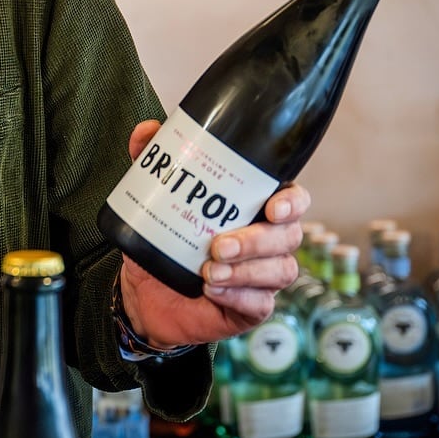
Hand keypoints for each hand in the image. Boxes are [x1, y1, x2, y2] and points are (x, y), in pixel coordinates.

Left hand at [117, 120, 308, 348]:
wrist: (145, 294)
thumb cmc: (164, 242)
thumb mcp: (154, 201)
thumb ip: (152, 162)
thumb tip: (147, 130)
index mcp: (256, 209)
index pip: (293, 199)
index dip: (292, 202)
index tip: (272, 206)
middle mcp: (269, 241)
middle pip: (289, 235)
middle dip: (258, 240)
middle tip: (219, 245)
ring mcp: (264, 276)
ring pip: (281, 270)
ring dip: (247, 271)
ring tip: (210, 271)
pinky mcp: (252, 307)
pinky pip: (260, 303)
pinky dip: (238, 296)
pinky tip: (214, 291)